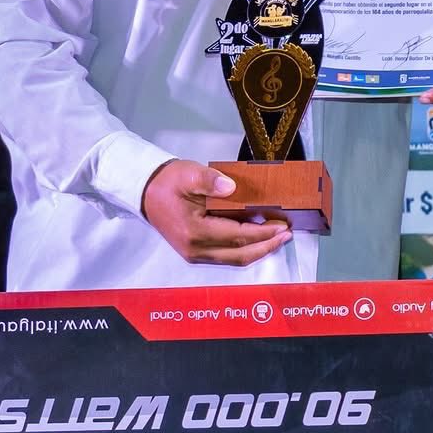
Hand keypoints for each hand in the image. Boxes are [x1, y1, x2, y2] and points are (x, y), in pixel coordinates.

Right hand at [141, 160, 291, 266]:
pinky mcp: (196, 253)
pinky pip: (227, 256)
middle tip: (287, 234)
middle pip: (240, 254)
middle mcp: (196, 249)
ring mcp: (195, 254)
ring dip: (258, 250)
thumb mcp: (188, 174)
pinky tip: (258, 239)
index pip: (237, 236)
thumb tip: (232, 187)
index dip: (263, 233)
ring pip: (235, 259)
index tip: (283, 226)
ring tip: (278, 238)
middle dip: (267, 246)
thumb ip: (210, 180)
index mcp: (195, 231)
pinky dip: (245, 249)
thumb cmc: (168, 182)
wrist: (146, 191)